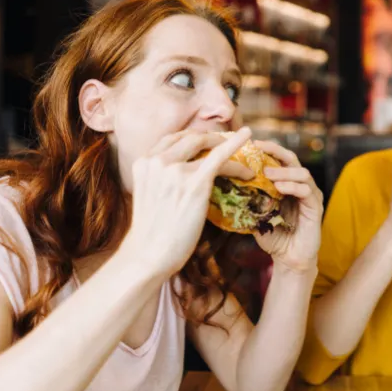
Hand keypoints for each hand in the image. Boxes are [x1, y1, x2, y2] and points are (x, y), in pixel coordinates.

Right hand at [120, 128, 254, 278]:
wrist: (149, 254)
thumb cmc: (151, 232)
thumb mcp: (148, 194)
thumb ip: (161, 178)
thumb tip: (181, 175)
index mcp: (144, 162)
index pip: (172, 139)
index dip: (192, 138)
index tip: (206, 141)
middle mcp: (157, 160)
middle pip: (190, 137)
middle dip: (211, 138)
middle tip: (226, 143)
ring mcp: (176, 170)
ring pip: (207, 146)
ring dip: (226, 145)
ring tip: (242, 152)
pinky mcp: (195, 182)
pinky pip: (220, 157)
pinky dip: (236, 145)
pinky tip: (247, 135)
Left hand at [252, 141, 322, 273]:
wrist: (289, 259)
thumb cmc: (273, 237)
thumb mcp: (256, 215)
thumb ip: (249, 200)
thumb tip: (226, 187)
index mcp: (288, 184)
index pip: (279, 159)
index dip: (267, 149)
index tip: (251, 144)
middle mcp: (301, 185)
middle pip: (292, 159)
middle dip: (275, 151)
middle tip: (259, 149)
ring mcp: (311, 195)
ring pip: (302, 172)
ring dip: (283, 171)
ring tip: (266, 174)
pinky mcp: (316, 207)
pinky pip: (306, 191)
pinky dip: (292, 186)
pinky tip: (279, 188)